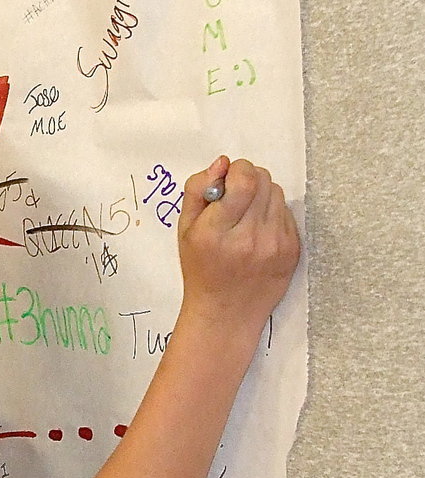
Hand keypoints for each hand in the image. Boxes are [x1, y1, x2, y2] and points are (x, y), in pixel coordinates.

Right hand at [178, 156, 300, 333]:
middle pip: (263, 181)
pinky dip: (272, 215)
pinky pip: (287, 213)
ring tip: (246, 217)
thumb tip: (222, 164)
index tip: (227, 180)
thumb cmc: (200, 270)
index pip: (244, 181)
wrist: (226, 314)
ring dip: (261, 196)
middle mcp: (249, 238)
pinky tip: (258, 233)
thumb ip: (196, 190)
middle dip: (248, 179)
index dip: (237, 171)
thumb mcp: (184, 230)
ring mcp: (275, 245)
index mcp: (217, 232)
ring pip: (277, 193)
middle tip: (235, 198)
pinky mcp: (293, 251)